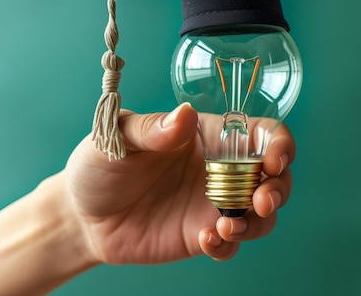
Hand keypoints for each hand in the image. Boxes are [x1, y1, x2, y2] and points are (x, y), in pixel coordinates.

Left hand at [64, 103, 294, 263]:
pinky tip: (204, 240)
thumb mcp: (118, 136)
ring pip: (262, 215)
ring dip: (258, 223)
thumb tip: (184, 115)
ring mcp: (214, 204)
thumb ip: (152, 128)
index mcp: (209, 135)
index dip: (279, 144)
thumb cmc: (100, 164)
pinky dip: (228, 245)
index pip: (261, 133)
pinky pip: (231, 244)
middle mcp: (221, 169)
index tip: (275, 160)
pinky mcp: (203, 235)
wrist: (80, 215)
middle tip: (262, 201)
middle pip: (275, 177)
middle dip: (279, 189)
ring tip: (226, 226)